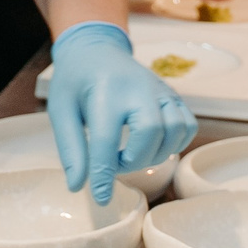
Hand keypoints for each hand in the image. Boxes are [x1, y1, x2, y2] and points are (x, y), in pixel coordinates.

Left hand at [46, 21, 196, 203]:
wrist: (95, 49)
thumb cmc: (75, 81)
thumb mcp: (60, 110)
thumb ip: (70, 148)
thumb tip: (78, 185)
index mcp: (105, 91)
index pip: (107, 139)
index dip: (104, 173)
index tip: (100, 198)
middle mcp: (138, 87)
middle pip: (150, 132)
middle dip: (134, 160)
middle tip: (114, 163)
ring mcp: (160, 90)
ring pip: (175, 130)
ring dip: (155, 154)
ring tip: (131, 155)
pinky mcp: (172, 95)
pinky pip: (188, 126)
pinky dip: (175, 143)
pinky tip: (152, 146)